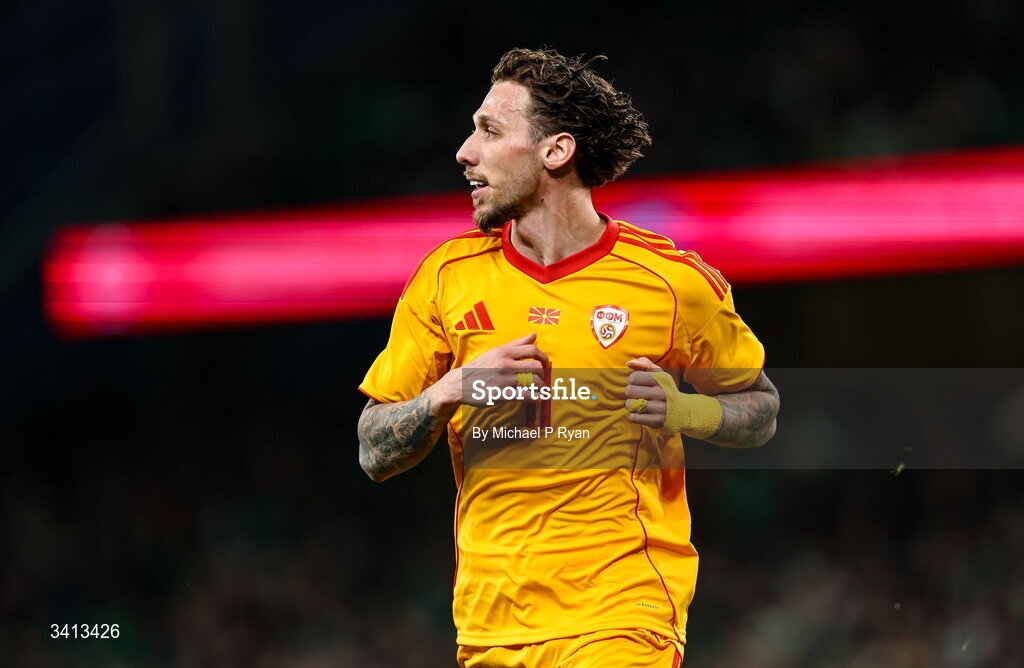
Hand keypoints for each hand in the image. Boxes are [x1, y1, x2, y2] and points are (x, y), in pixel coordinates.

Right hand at [428, 333, 548, 407]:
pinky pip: (526, 395)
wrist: (460, 384)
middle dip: (542, 373)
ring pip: (533, 381)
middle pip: (536, 366)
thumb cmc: (480, 367)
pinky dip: (536, 397)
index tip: (546, 363)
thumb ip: (516, 344)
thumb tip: (534, 335)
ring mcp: (504, 380)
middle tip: (541, 377)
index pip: (532, 350)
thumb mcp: (496, 352)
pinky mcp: (502, 394)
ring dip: (540, 386)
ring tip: (539, 388)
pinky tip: (538, 398)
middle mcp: (505, 364)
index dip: (543, 356)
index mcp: (504, 352)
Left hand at [623, 357, 668, 427]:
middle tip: (638, 395)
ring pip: (630, 405)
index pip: (634, 377)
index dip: (632, 381)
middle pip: (629, 391)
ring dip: (631, 406)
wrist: (682, 411)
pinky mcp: (656, 421)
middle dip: (630, 393)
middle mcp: (661, 393)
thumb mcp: (659, 374)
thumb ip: (644, 364)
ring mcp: (659, 408)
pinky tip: (641, 414)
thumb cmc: (664, 389)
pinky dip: (634, 416)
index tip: (638, 384)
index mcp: (661, 379)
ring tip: (639, 405)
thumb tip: (628, 363)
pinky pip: (633, 417)